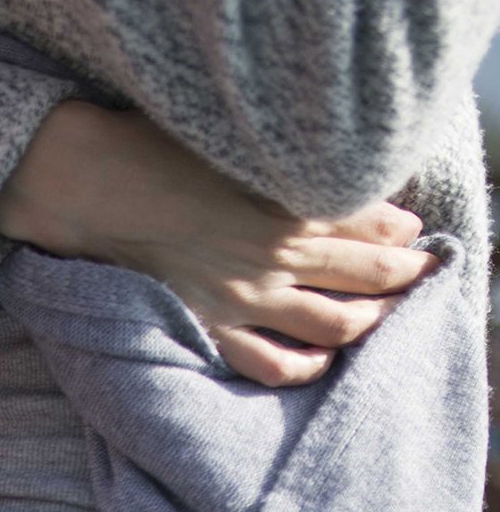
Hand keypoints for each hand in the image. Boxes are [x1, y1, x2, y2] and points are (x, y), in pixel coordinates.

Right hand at [0, 101, 435, 388]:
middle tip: (422, 277)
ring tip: (381, 317)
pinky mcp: (211, 326)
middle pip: (365, 275)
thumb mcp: (234, 144)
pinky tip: (320, 359)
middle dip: (403, 278)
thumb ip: (294, 168)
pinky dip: (305, 367)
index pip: (368, 225)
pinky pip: (272, 364)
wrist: (89, 186)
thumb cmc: (155, 149)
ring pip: (334, 324)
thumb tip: (354, 194)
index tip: (416, 238)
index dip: (401, 235)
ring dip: (368, 322)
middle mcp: (276, 254)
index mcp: (286, 199)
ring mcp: (244, 298)